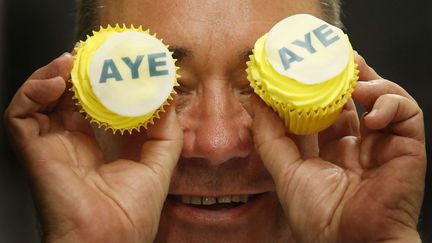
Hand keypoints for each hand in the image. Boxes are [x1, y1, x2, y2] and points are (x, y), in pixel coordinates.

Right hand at [3, 53, 182, 242]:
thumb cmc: (132, 214)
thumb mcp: (159, 164)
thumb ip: (166, 132)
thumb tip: (169, 98)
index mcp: (93, 147)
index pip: (90, 104)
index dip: (100, 82)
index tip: (116, 63)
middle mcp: (68, 144)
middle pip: (64, 97)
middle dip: (76, 72)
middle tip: (91, 52)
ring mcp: (50, 146)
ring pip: (39, 100)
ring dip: (53, 75)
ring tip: (72, 60)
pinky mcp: (35, 151)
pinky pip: (20, 115)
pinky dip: (33, 92)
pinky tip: (56, 81)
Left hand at [247, 54, 425, 242]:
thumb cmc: (318, 216)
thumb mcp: (284, 170)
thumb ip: (270, 135)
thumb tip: (254, 101)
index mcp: (329, 150)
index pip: (324, 109)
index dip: (315, 88)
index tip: (301, 67)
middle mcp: (357, 144)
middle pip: (353, 98)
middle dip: (343, 75)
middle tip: (331, 55)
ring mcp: (382, 144)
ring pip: (382, 98)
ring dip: (368, 82)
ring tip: (352, 78)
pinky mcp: (406, 146)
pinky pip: (406, 112)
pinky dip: (390, 103)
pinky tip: (372, 114)